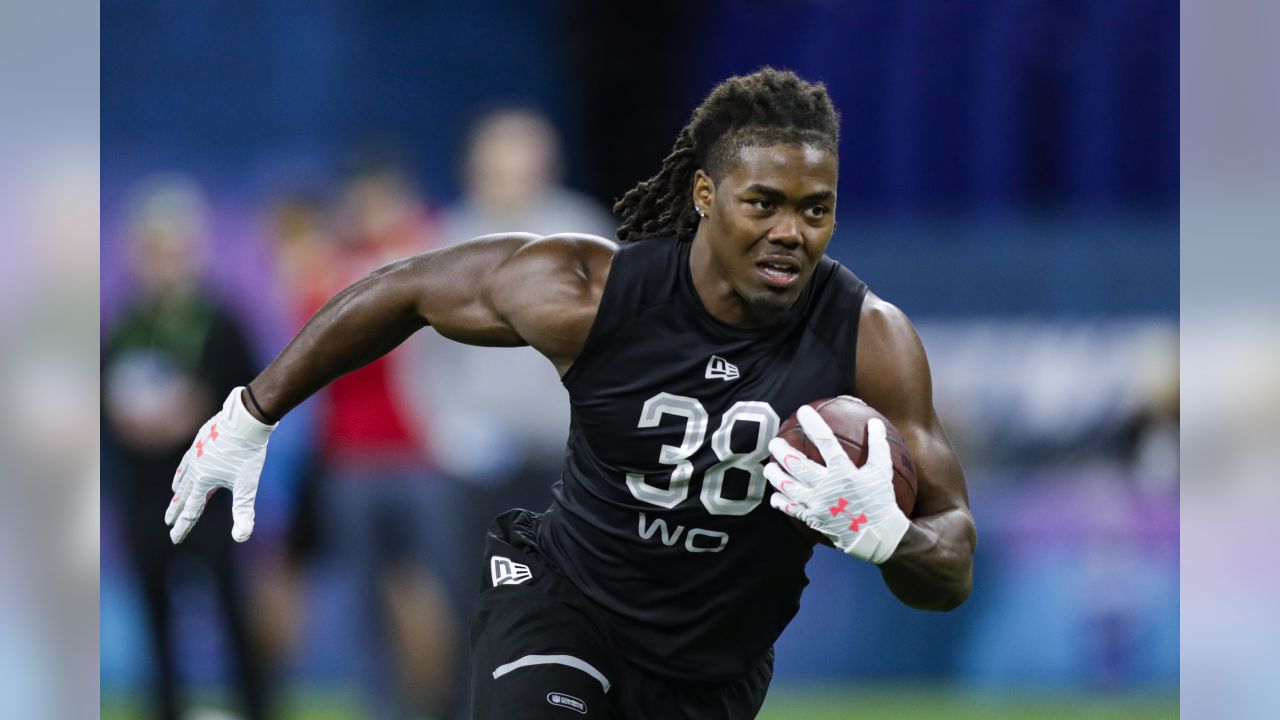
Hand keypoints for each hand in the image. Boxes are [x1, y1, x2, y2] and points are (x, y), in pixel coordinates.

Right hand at [165, 387, 275, 543]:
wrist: (245, 419)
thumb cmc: (247, 453)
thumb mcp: (247, 485)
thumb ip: (243, 511)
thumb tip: (242, 537)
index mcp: (203, 481)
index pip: (191, 510)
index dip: (183, 527)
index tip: (175, 539)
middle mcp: (195, 468)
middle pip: (183, 495)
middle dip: (177, 511)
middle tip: (169, 522)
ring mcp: (197, 453)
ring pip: (184, 475)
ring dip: (179, 489)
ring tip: (175, 495)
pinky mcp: (201, 440)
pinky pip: (188, 458)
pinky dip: (184, 468)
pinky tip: (188, 465)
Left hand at [764, 406, 908, 563]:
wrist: (877, 536)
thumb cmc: (880, 501)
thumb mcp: (882, 471)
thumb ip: (878, 446)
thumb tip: (876, 422)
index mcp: (844, 472)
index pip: (825, 441)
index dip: (813, 424)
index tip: (802, 411)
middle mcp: (826, 486)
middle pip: (797, 464)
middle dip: (782, 451)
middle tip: (773, 442)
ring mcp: (817, 504)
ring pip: (788, 486)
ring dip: (775, 475)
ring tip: (768, 467)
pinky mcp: (812, 518)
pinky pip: (791, 509)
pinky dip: (781, 501)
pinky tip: (775, 497)